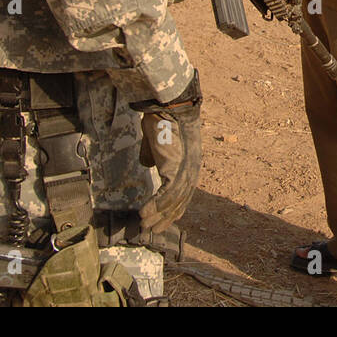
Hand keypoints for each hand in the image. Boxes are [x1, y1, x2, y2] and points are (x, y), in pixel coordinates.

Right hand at [137, 96, 200, 233]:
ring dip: (157, 215)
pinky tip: (144, 214)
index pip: (184, 193)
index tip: (162, 220)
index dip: (173, 209)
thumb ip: (154, 156)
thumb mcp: (158, 142)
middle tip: (152, 230)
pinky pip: (167, 194)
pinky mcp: (177, 169)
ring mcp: (186, 170)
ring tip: (144, 225)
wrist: (170, 106)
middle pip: (181, 201)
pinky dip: (155, 206)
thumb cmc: (163, 119)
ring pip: (173, 201)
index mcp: (190, 164)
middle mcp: (192, 169)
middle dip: (165, 217)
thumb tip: (146, 165)